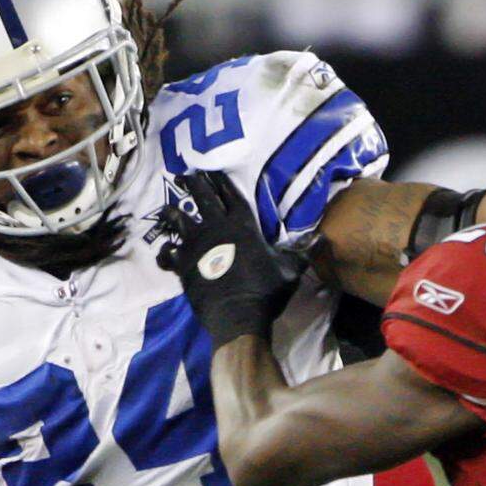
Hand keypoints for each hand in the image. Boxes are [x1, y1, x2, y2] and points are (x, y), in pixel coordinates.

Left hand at [156, 171, 301, 347]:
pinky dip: (164, 253)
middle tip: (186, 175)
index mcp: (242, 225)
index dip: (220, 180)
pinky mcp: (182, 264)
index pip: (230, 193)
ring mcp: (195, 245)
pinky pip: (166, 254)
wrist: (238, 316)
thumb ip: (301, 252)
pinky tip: (165, 253)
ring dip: (172, 212)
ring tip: (168, 209)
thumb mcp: (290, 270)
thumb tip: (322, 238)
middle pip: (201, 196)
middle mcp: (216, 227)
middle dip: (194, 182)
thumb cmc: (266, 291)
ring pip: (176, 219)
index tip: (212, 169)